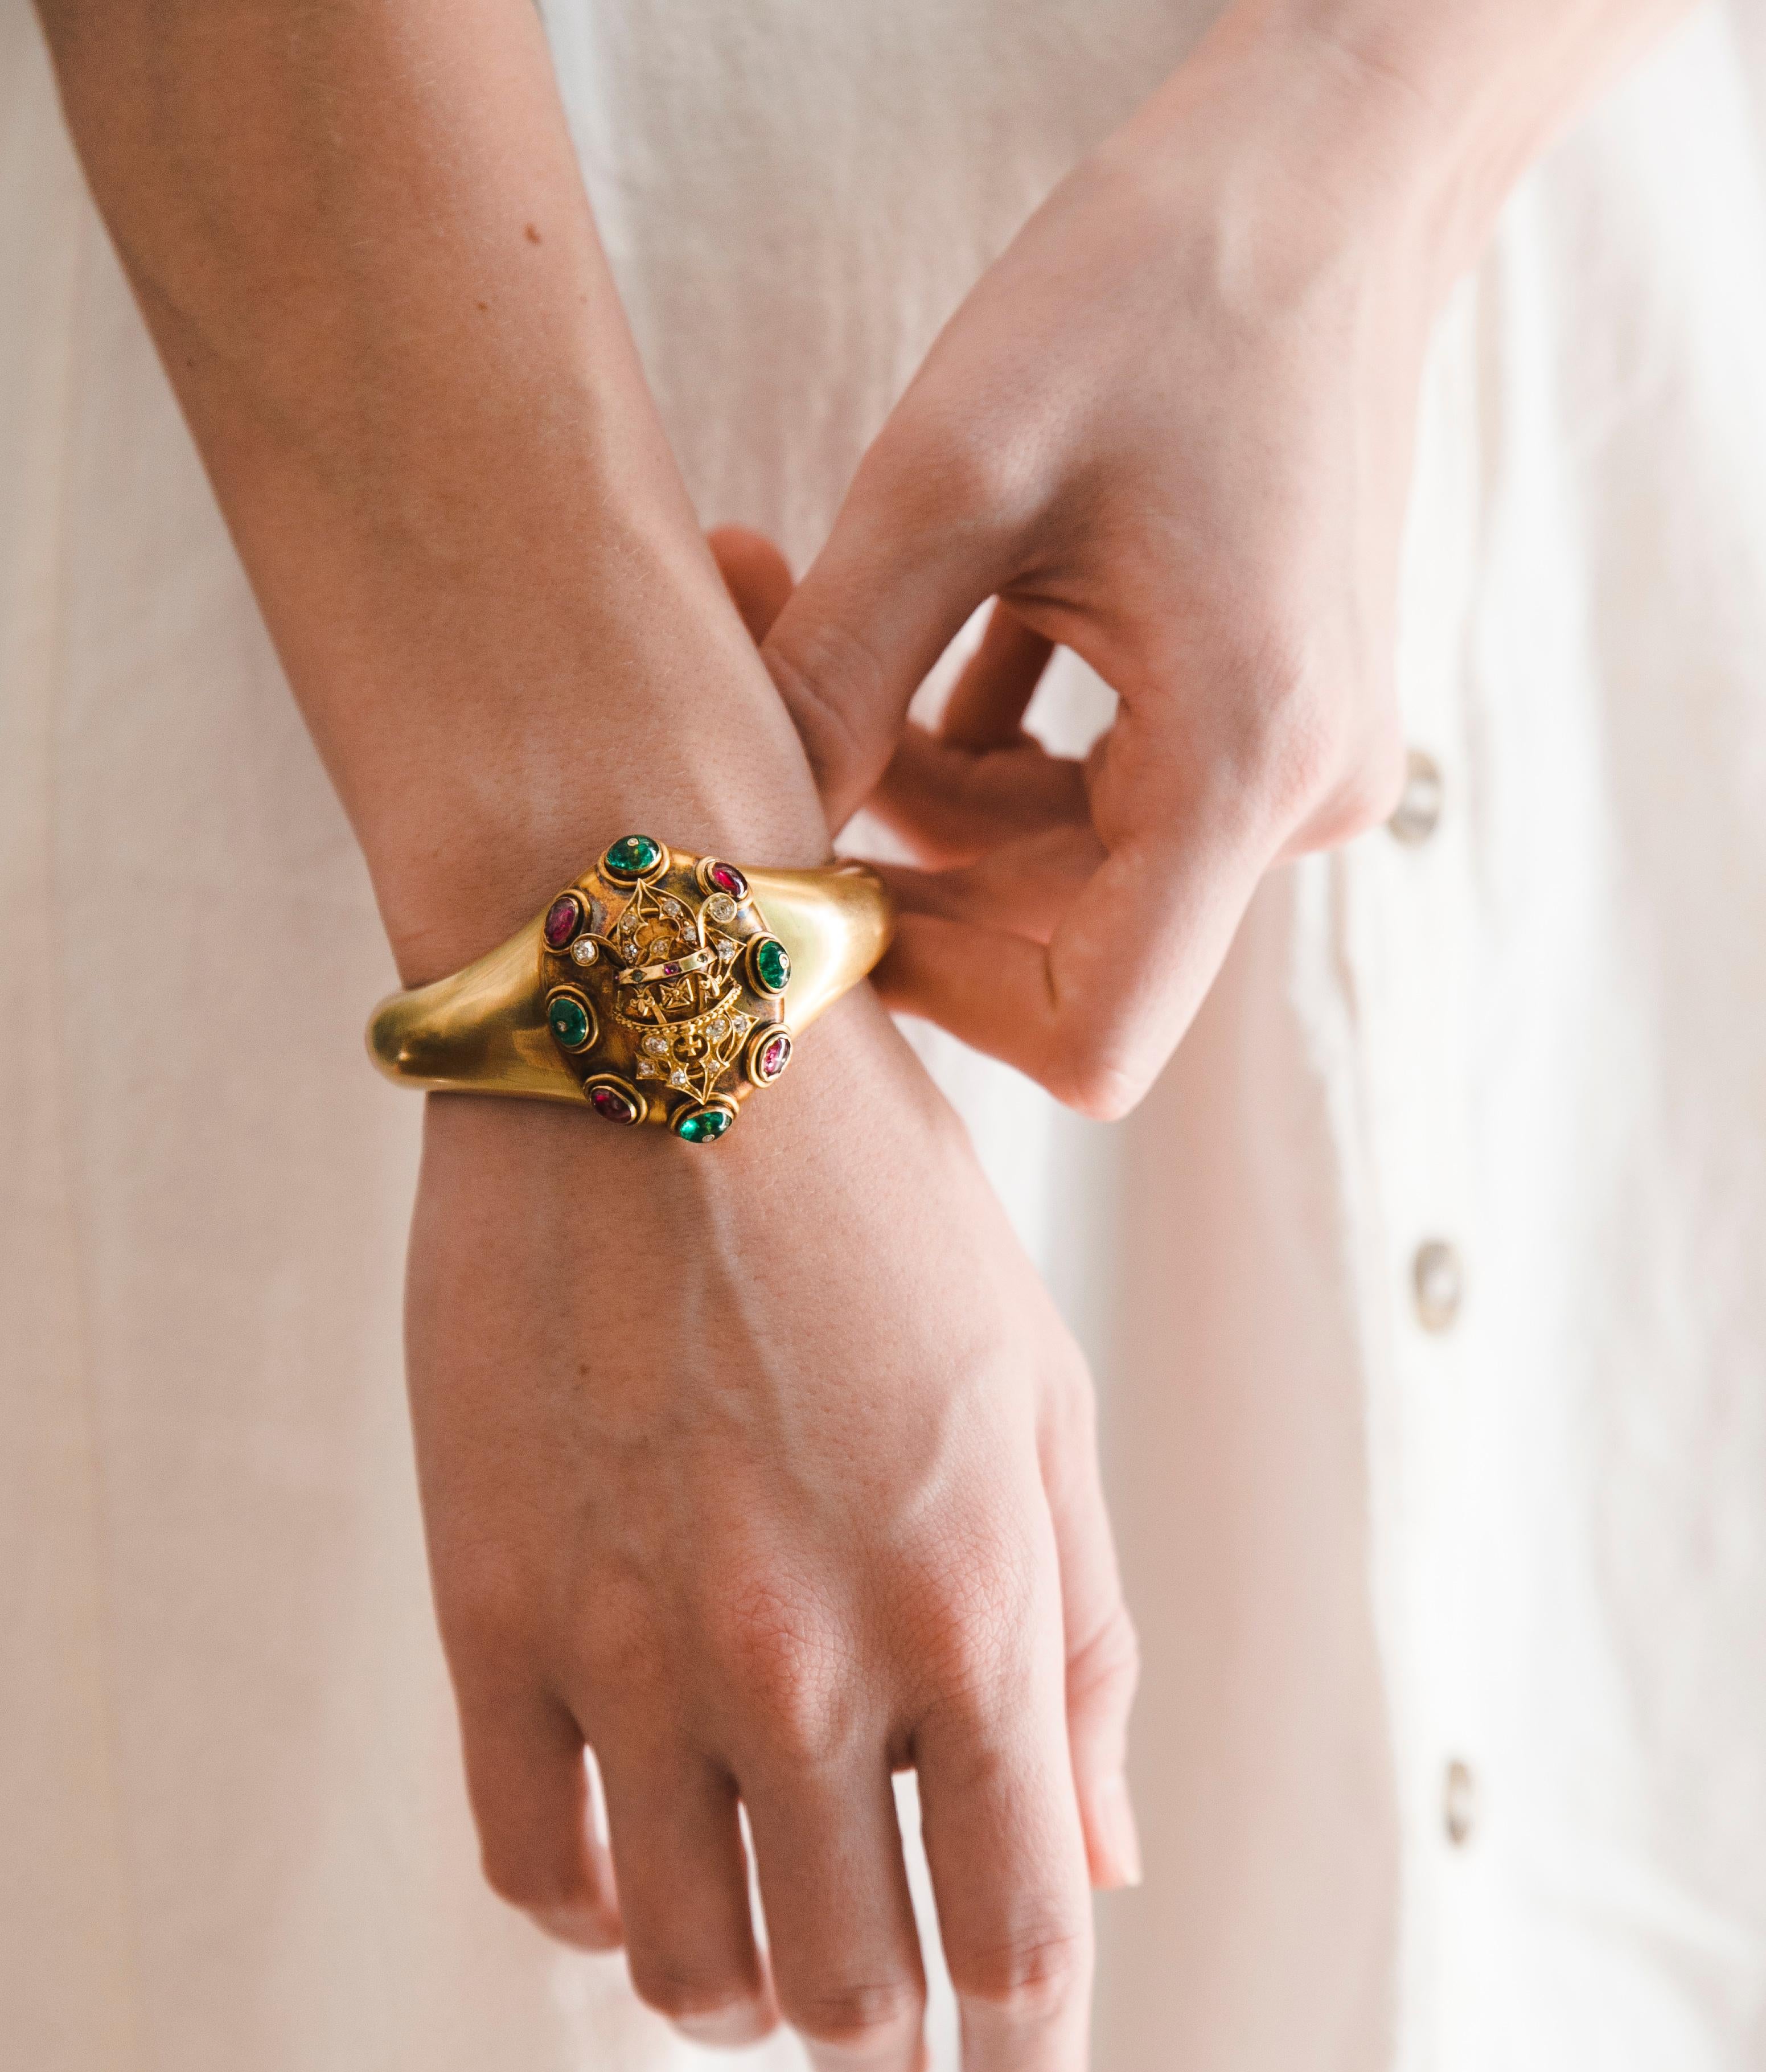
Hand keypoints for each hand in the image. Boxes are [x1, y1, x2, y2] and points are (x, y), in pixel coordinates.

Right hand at [407, 983, 1138, 2071]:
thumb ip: (1082, 1651)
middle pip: (849, 1990)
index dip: (1030, 2066)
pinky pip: (527, 1863)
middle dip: (882, 2051)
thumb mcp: (1042, 1412)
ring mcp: (631, 1650)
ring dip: (739, 2004)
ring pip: (679, 1962)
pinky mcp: (492, 1613)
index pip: (1019, 1936)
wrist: (660, 1046)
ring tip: (763, 1966)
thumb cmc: (887, 1223)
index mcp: (975, 1612)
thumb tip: (1103, 1868)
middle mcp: (805, 1664)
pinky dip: (588, 1913)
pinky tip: (631, 1868)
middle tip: (886, 2038)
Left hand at [762, 3, 1672, 1114]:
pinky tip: (899, 621)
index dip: (933, 994)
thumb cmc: (1159, 290)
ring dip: (911, 776)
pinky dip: (978, 739)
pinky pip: (1090, 793)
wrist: (1326, 179)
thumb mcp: (952, 475)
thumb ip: (835, 683)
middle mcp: (1293, 802)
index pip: (1093, 1035)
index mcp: (1246, 766)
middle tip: (752, 685)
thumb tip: (732, 850)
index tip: (811, 881)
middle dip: (888, 847)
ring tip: (796, 606)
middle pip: (1051, 944)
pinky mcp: (1261, 721)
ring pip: (1050, 865)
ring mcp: (1288, 768)